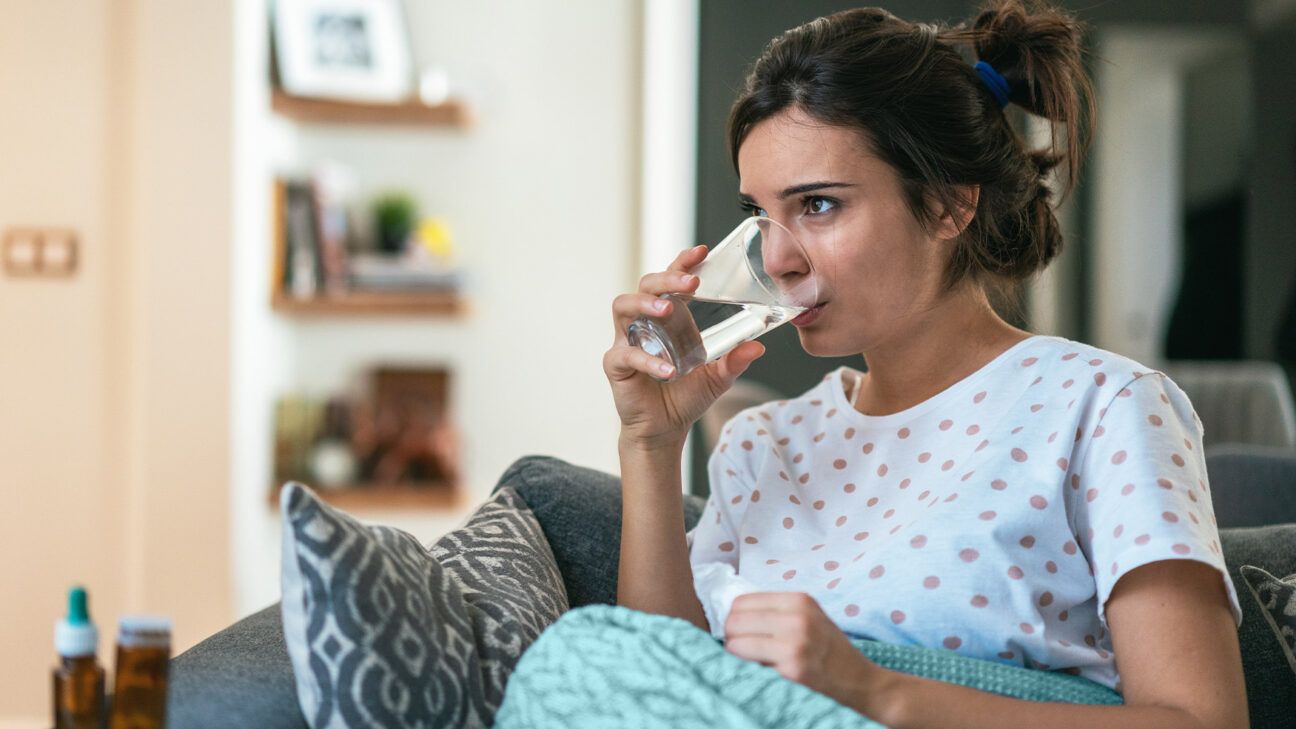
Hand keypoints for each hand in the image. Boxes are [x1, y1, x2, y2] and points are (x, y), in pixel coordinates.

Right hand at [604, 244, 765, 450]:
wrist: (664, 429)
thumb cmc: (685, 395)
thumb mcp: (718, 377)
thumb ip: (734, 361)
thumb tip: (757, 346)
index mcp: (670, 316)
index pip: (671, 280)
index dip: (682, 263)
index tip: (701, 252)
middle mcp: (645, 321)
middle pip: (645, 285)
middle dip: (666, 279)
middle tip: (690, 283)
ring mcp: (627, 340)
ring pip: (623, 306)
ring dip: (645, 304)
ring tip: (666, 311)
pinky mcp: (616, 364)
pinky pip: (626, 354)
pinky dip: (647, 360)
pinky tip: (667, 371)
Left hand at [723, 592, 891, 711]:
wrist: (861, 682)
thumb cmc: (829, 650)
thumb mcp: (808, 617)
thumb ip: (776, 612)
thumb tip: (731, 614)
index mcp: (799, 600)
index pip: (741, 602)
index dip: (735, 619)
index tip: (741, 632)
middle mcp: (797, 617)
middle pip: (734, 621)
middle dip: (732, 637)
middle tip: (742, 650)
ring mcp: (794, 643)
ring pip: (735, 643)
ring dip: (737, 655)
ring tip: (754, 661)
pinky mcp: (792, 670)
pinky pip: (748, 665)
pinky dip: (749, 670)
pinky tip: (767, 673)